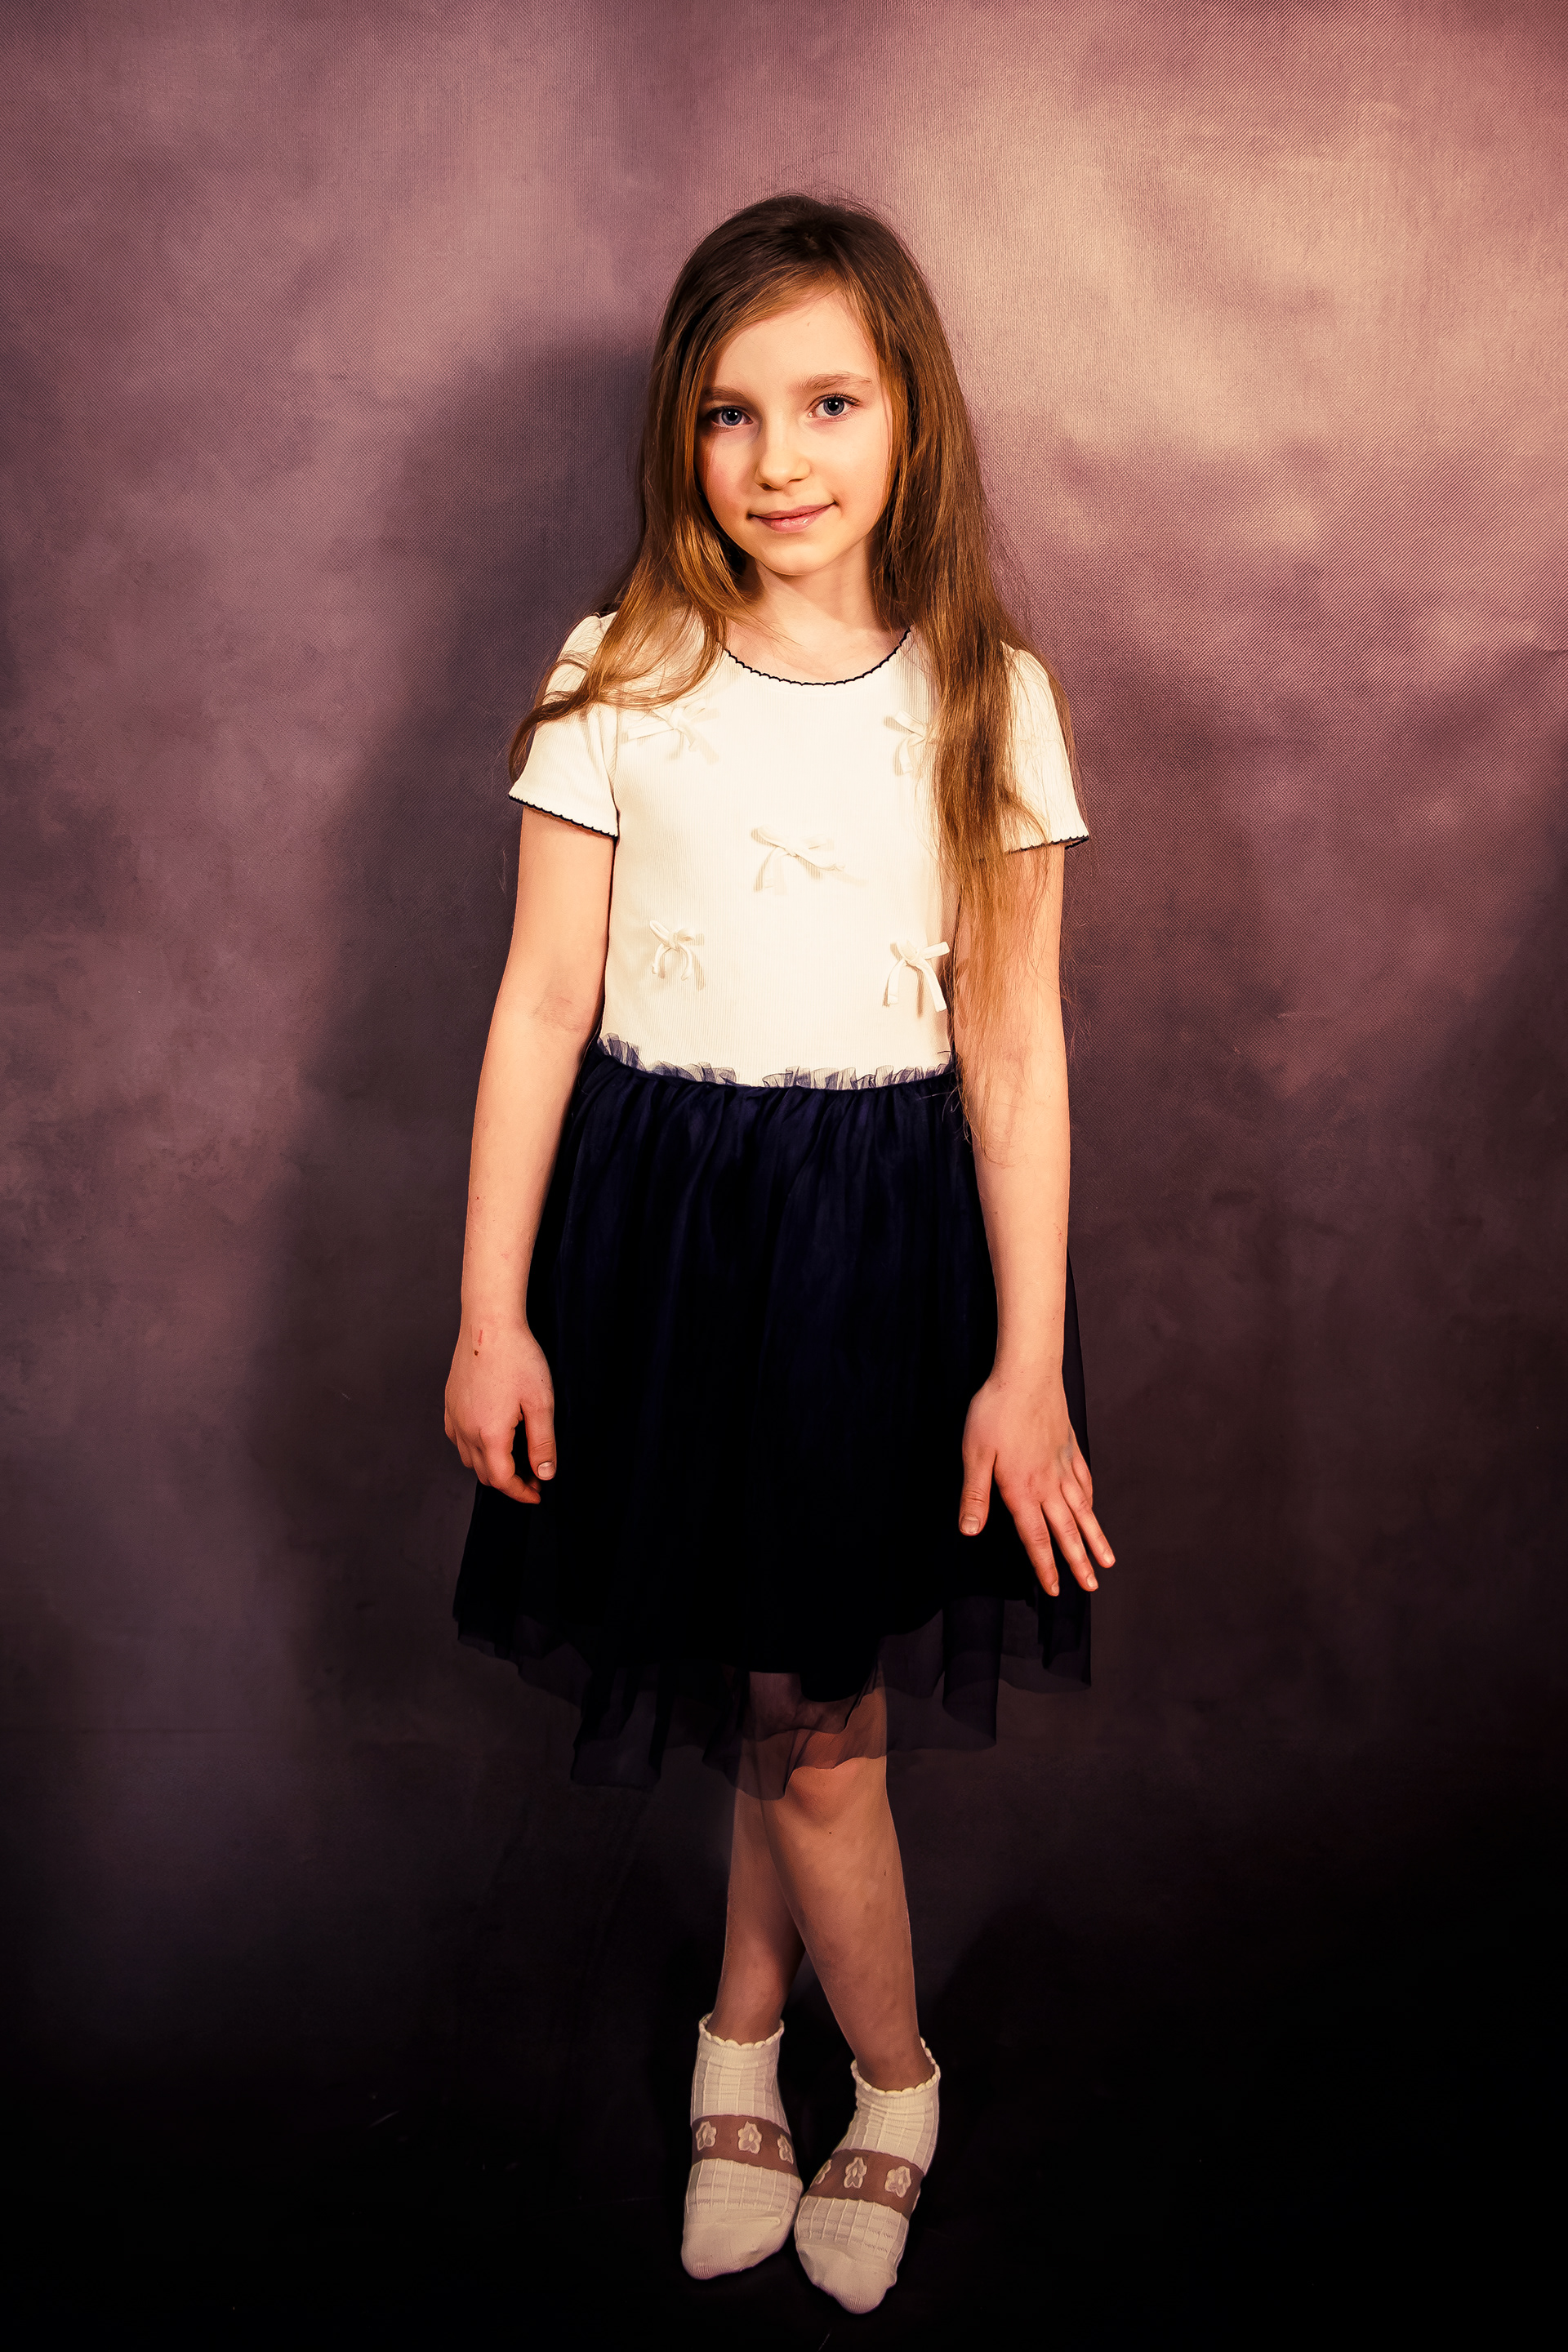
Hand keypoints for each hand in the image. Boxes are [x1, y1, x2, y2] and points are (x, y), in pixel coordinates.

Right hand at [444, 1316, 556, 1503]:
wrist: (489, 1324)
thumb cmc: (517, 1357)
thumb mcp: (540, 1403)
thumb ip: (542, 1443)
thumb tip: (545, 1474)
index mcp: (489, 1434)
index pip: (503, 1480)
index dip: (521, 1493)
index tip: (538, 1494)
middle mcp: (465, 1430)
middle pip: (484, 1474)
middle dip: (508, 1482)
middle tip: (533, 1476)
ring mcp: (454, 1417)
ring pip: (468, 1458)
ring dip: (490, 1466)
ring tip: (514, 1457)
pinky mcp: (450, 1403)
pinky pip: (457, 1438)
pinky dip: (474, 1448)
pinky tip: (490, 1436)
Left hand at [958, 1368, 1112, 1596]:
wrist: (1027, 1373)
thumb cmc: (995, 1411)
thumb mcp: (974, 1453)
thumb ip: (974, 1494)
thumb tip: (969, 1531)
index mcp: (1022, 1489)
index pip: (1036, 1538)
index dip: (1045, 1567)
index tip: (1055, 1590)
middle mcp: (1048, 1483)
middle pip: (1066, 1531)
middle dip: (1078, 1562)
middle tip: (1091, 1587)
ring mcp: (1064, 1465)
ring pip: (1083, 1511)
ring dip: (1095, 1538)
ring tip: (1107, 1561)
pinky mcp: (1070, 1447)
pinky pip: (1085, 1482)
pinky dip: (1091, 1501)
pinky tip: (1092, 1509)